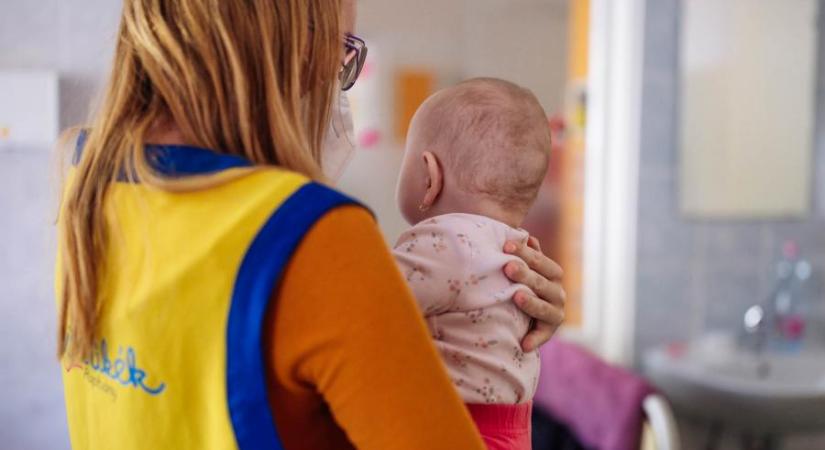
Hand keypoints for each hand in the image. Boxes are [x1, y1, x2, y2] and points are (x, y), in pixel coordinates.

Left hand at [503, 237, 564, 351]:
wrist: (522, 313)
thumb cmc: (519, 281)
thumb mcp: (522, 266)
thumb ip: (525, 252)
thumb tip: (525, 236)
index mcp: (551, 272)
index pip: (540, 260)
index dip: (524, 252)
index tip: (505, 246)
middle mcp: (557, 291)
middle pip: (542, 282)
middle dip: (525, 274)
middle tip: (508, 267)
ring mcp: (556, 311)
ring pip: (546, 307)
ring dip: (532, 303)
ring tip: (516, 296)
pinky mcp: (550, 329)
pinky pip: (544, 335)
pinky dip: (535, 339)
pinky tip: (524, 344)